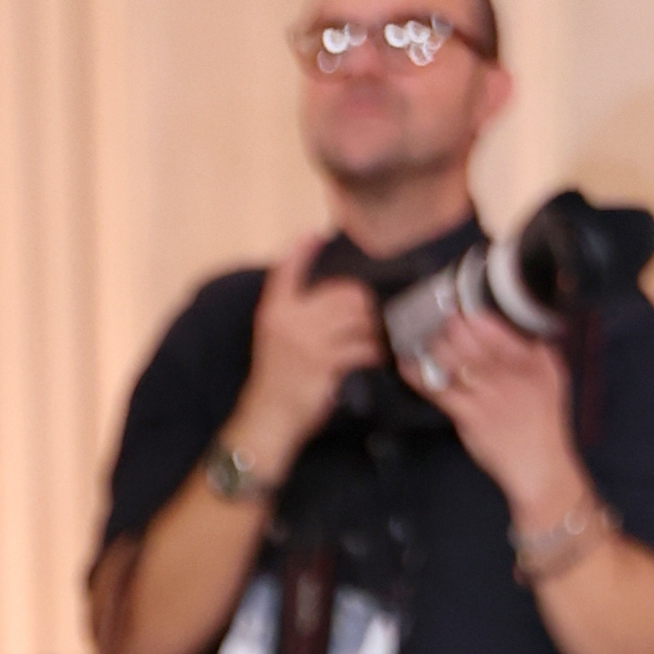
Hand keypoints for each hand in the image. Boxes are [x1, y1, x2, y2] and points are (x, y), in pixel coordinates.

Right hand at [231, 232, 382, 474]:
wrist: (267, 421)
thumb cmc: (275, 380)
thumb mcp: (274, 338)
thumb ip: (294, 311)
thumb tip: (330, 290)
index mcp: (274, 311)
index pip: (286, 269)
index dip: (302, 249)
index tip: (316, 232)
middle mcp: (289, 320)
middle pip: (343, 292)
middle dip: (366, 302)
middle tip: (381, 310)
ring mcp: (307, 340)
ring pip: (357, 316)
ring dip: (376, 325)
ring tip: (386, 332)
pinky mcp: (324, 362)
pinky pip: (363, 347)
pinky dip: (377, 351)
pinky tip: (382, 355)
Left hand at [411, 304, 586, 521]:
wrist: (540, 464)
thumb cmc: (542, 423)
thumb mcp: (551, 377)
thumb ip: (534, 351)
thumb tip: (516, 329)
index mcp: (530, 360)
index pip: (497, 330)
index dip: (473, 317)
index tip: (459, 307)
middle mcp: (509, 372)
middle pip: (472, 341)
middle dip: (450, 327)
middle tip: (434, 318)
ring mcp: (488, 394)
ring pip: (455, 361)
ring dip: (434, 346)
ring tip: (418, 337)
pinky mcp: (470, 416)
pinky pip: (439, 391)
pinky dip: (420, 377)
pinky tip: (407, 366)